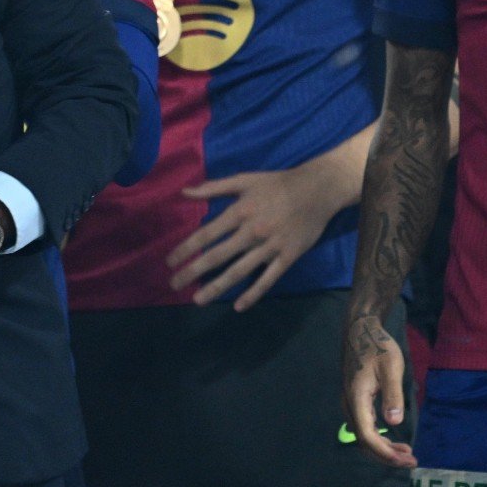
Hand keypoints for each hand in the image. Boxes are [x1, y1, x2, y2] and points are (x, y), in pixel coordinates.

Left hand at [166, 162, 347, 310]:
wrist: (317, 189)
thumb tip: (184, 192)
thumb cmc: (277, 183)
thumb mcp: (244, 180)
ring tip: (198, 300)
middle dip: (193, 272)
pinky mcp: (288, 257)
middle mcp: (251, 232)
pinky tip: (238, 307)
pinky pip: (268, 279)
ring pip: (239, 271)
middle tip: (174, 285)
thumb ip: (213, 188)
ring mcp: (270, 246)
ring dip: (217, 287)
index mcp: (239, 212)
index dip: (185, 249)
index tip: (169, 262)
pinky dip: (254, 294)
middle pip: (217, 256)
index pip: (206, 235)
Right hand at [341, 313, 415, 467]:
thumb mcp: (391, 368)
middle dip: (386, 455)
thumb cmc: (378, 347)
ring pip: (363, 435)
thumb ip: (393, 395)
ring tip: (406, 453)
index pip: (367, 435)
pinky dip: (380, 437)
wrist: (360, 331)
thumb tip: (394, 422)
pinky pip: (365, 426)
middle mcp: (350, 404)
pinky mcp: (355, 400)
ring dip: (383, 448)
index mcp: (357, 398)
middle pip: (364, 440)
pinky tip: (393, 438)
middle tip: (411, 461)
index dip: (385, 451)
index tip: (406, 459)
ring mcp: (351, 403)